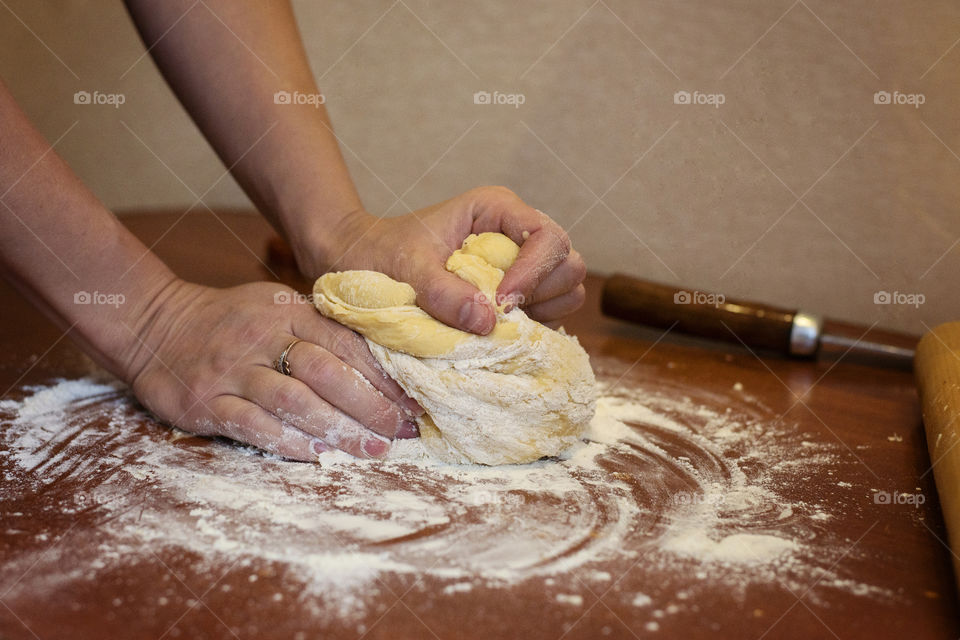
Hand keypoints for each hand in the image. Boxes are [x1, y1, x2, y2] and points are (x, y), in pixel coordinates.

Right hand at [122, 280, 421, 460]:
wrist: (154, 324)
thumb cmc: (232, 321)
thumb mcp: (276, 308)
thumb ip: (321, 330)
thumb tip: (384, 365)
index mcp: (288, 312)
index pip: (347, 344)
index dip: (384, 376)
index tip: (412, 402)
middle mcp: (262, 337)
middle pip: (328, 373)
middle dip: (371, 407)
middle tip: (401, 433)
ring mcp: (232, 370)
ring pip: (295, 402)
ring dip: (339, 430)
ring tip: (371, 451)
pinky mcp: (206, 401)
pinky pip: (255, 425)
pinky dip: (290, 442)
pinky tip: (319, 455)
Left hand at [307, 186, 586, 333]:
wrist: (362, 264)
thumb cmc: (381, 255)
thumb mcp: (407, 270)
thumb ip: (443, 292)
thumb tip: (488, 321)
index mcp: (498, 210)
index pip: (548, 237)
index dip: (533, 273)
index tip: (501, 302)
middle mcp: (518, 232)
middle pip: (568, 264)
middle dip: (542, 294)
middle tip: (498, 313)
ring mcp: (522, 264)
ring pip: (566, 290)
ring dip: (541, 312)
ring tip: (496, 321)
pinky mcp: (518, 293)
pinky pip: (550, 313)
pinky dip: (533, 326)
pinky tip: (496, 330)